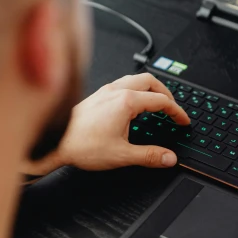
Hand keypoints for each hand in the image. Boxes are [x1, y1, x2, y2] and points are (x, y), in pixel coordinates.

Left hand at [22, 74, 190, 174]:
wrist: (55, 142)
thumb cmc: (81, 145)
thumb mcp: (122, 155)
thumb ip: (149, 156)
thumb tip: (168, 158)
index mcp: (126, 102)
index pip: (161, 100)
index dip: (177, 111)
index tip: (182, 121)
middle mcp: (116, 91)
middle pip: (151, 81)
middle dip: (166, 93)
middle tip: (173, 107)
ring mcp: (106, 91)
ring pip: (136, 79)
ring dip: (151, 88)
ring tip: (156, 102)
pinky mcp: (97, 95)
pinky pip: (123, 83)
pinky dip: (136, 89)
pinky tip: (132, 103)